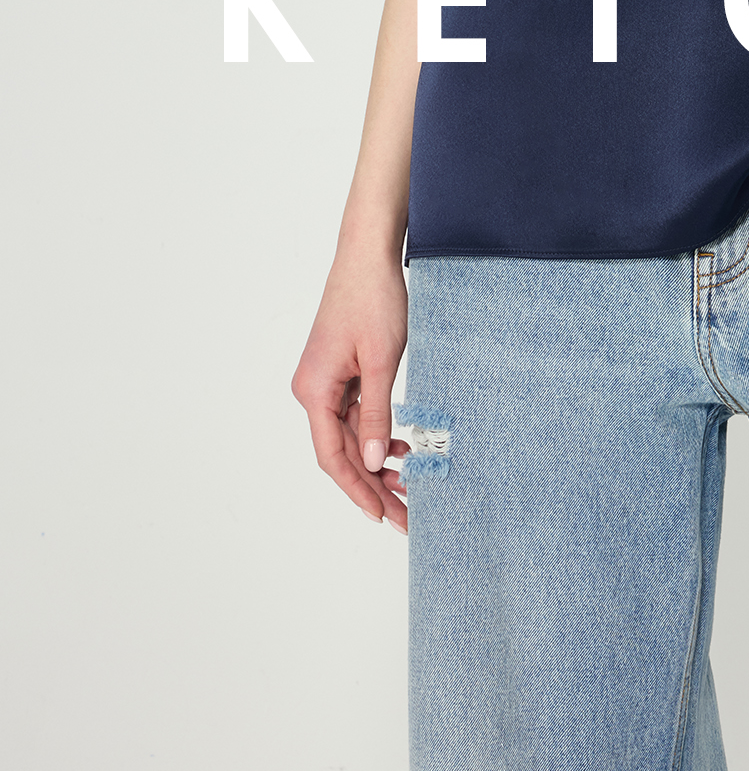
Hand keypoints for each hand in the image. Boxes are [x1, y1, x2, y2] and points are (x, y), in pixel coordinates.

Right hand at [292, 246, 411, 532]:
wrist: (369, 255)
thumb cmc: (373, 298)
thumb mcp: (381, 360)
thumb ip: (377, 414)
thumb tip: (376, 462)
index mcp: (314, 390)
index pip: (333, 456)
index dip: (357, 489)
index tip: (381, 516)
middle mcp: (314, 390)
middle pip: (343, 451)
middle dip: (374, 484)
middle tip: (405, 515)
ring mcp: (327, 381)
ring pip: (352, 435)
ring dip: (379, 461)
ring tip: (411, 487)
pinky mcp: (343, 371)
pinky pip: (358, 414)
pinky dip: (379, 433)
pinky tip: (403, 449)